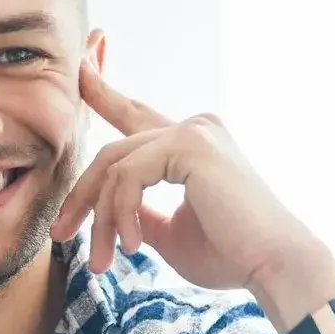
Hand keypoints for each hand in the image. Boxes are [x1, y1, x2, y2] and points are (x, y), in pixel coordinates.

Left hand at [51, 63, 334, 322]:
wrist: (274, 266)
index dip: (101, 89)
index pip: (133, 114)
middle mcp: (194, 127)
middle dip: (81, 194)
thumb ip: (138, 210)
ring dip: (100, 217)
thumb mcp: (167, 230)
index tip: (78, 68)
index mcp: (192, 144)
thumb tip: (106, 205)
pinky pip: (128, 175)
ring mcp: (193, 130)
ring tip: (103, 259)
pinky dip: (120, 212)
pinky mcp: (191, 144)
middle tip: (60, 233)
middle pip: (112, 150)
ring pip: (114, 165)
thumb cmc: (230, 254)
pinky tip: (133, 245)